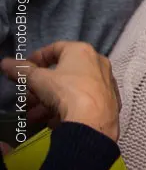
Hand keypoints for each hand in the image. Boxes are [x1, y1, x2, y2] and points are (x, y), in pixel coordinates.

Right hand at [0, 42, 120, 141]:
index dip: (37, 58)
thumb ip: (21, 71)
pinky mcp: (111, 103)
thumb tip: (6, 63)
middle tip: (27, 99)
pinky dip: (69, 109)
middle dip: (41, 88)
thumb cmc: (66, 91)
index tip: (24, 70)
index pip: (55, 48)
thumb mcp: (38, 80)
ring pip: (73, 90)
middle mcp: (99, 64)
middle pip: (63, 73)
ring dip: (50, 102)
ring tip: (35, 116)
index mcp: (83, 51)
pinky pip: (85, 103)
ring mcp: (107, 84)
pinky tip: (54, 121)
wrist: (94, 121)